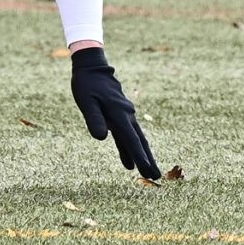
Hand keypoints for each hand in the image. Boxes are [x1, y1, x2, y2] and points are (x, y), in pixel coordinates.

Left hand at [69, 46, 160, 179]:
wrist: (92, 67)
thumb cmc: (87, 84)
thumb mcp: (86, 101)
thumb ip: (94, 118)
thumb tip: (101, 138)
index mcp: (119, 114)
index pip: (131, 139)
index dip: (139, 156)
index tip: (148, 171)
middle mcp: (126, 115)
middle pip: (139, 141)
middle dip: (147, 159)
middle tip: (156, 177)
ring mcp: (125, 115)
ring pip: (136, 139)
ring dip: (142, 155)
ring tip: (149, 173)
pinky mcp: (119, 115)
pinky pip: (127, 135)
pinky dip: (130, 148)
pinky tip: (129, 162)